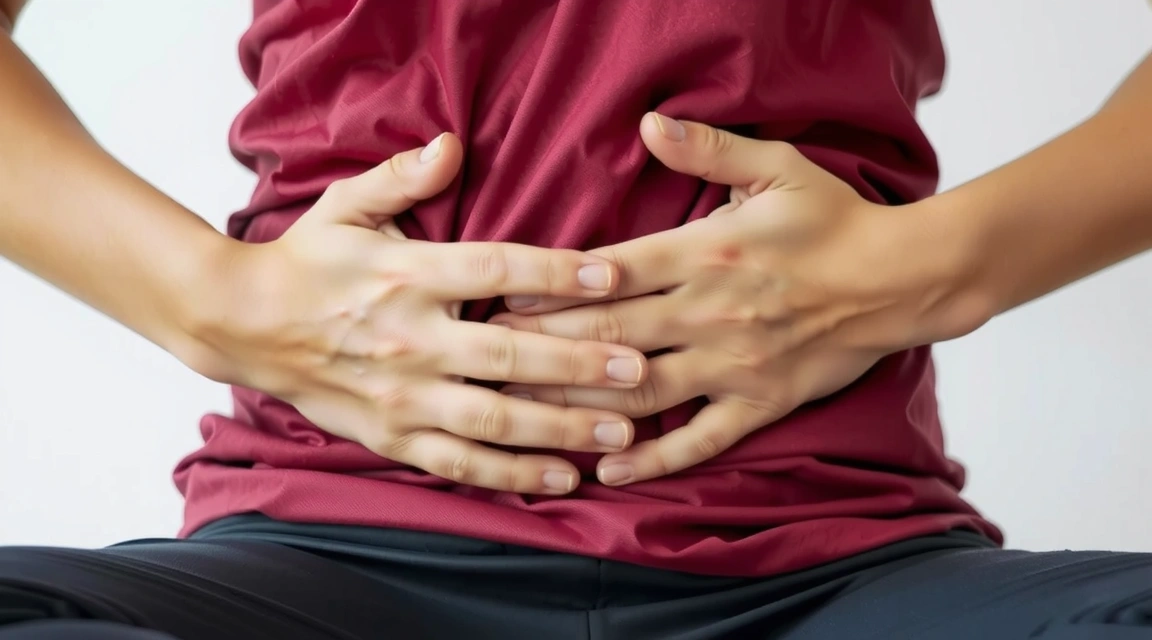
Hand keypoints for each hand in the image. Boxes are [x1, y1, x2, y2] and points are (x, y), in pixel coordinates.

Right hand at [187, 133, 647, 494]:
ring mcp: (400, 395)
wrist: (239, 322)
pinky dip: (510, 473)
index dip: (556, 272)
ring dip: (559, 428)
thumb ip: (400, 177)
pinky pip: (458, 461)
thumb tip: (452, 144)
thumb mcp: (343, 206)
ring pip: (491, 419)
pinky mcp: (389, 435)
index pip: (494, 270)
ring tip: (621, 434)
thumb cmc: (306, 261)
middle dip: (579, 364)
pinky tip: (560, 476)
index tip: (612, 275)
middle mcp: (408, 338)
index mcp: (406, 274)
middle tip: (640, 369)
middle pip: (507, 355)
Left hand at [492, 114, 980, 485]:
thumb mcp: (775, 168)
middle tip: (487, 361)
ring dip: (578, 404)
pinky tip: (608, 467)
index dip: (548, 289)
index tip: (498, 299)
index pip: (608, 274)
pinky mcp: (759, 403)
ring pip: (640, 391)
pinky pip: (699, 439)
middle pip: (608, 335)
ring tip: (522, 417)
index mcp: (704, 253)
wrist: (900, 278)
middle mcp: (709, 313)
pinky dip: (653, 458)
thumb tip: (648, 123)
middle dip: (542, 349)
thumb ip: (707, 149)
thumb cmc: (832, 220)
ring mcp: (733, 365)